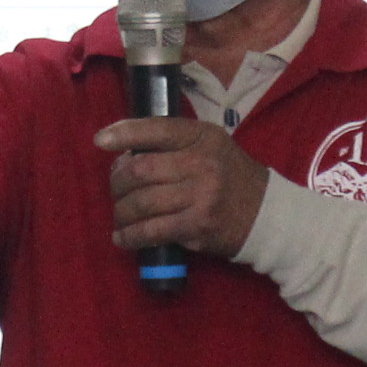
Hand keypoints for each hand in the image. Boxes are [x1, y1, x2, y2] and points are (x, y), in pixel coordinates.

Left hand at [97, 117, 269, 259]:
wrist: (266, 214)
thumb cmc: (231, 177)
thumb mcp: (211, 146)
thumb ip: (175, 144)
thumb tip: (126, 156)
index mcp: (203, 137)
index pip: (157, 129)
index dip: (124, 133)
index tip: (100, 140)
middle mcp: (201, 163)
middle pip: (141, 170)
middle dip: (118, 182)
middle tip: (116, 190)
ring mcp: (200, 196)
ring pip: (142, 203)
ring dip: (121, 212)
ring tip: (119, 216)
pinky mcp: (197, 225)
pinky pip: (152, 231)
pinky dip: (131, 236)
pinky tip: (123, 237)